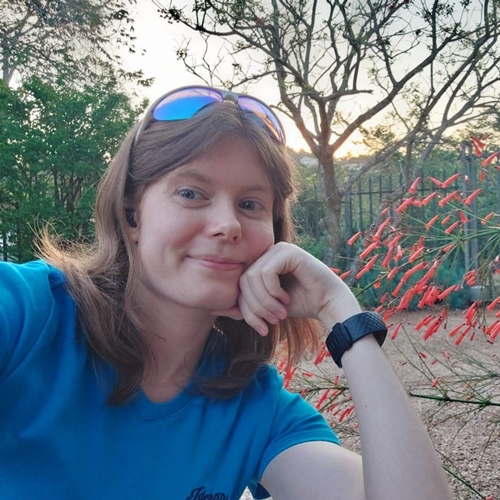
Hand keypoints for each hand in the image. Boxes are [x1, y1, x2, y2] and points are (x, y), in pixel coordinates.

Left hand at [212, 242, 361, 334]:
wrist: (328, 304)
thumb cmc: (299, 304)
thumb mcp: (266, 308)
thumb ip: (244, 306)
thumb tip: (213, 309)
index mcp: (260, 263)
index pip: (239, 285)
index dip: (245, 309)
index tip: (260, 327)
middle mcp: (267, 253)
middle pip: (243, 281)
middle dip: (254, 307)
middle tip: (270, 322)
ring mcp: (277, 249)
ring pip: (252, 277)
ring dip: (264, 302)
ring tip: (279, 313)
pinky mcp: (287, 251)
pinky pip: (266, 272)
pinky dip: (272, 291)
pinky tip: (285, 299)